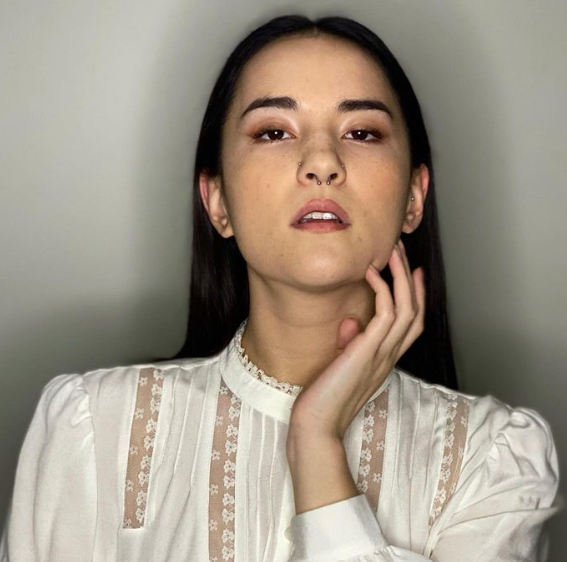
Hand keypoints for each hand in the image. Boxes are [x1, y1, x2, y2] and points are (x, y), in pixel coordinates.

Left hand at [287, 239, 425, 442]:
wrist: (317, 425)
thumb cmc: (324, 397)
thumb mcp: (341, 365)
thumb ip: (350, 343)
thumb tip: (351, 322)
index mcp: (386, 359)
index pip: (412, 323)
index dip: (418, 295)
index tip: (415, 270)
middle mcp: (390, 355)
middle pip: (416, 310)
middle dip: (411, 276)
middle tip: (402, 249)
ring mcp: (382, 354)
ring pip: (407, 307)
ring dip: (401, 275)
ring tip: (392, 249)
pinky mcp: (367, 351)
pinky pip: (385, 313)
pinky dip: (382, 289)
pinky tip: (370, 271)